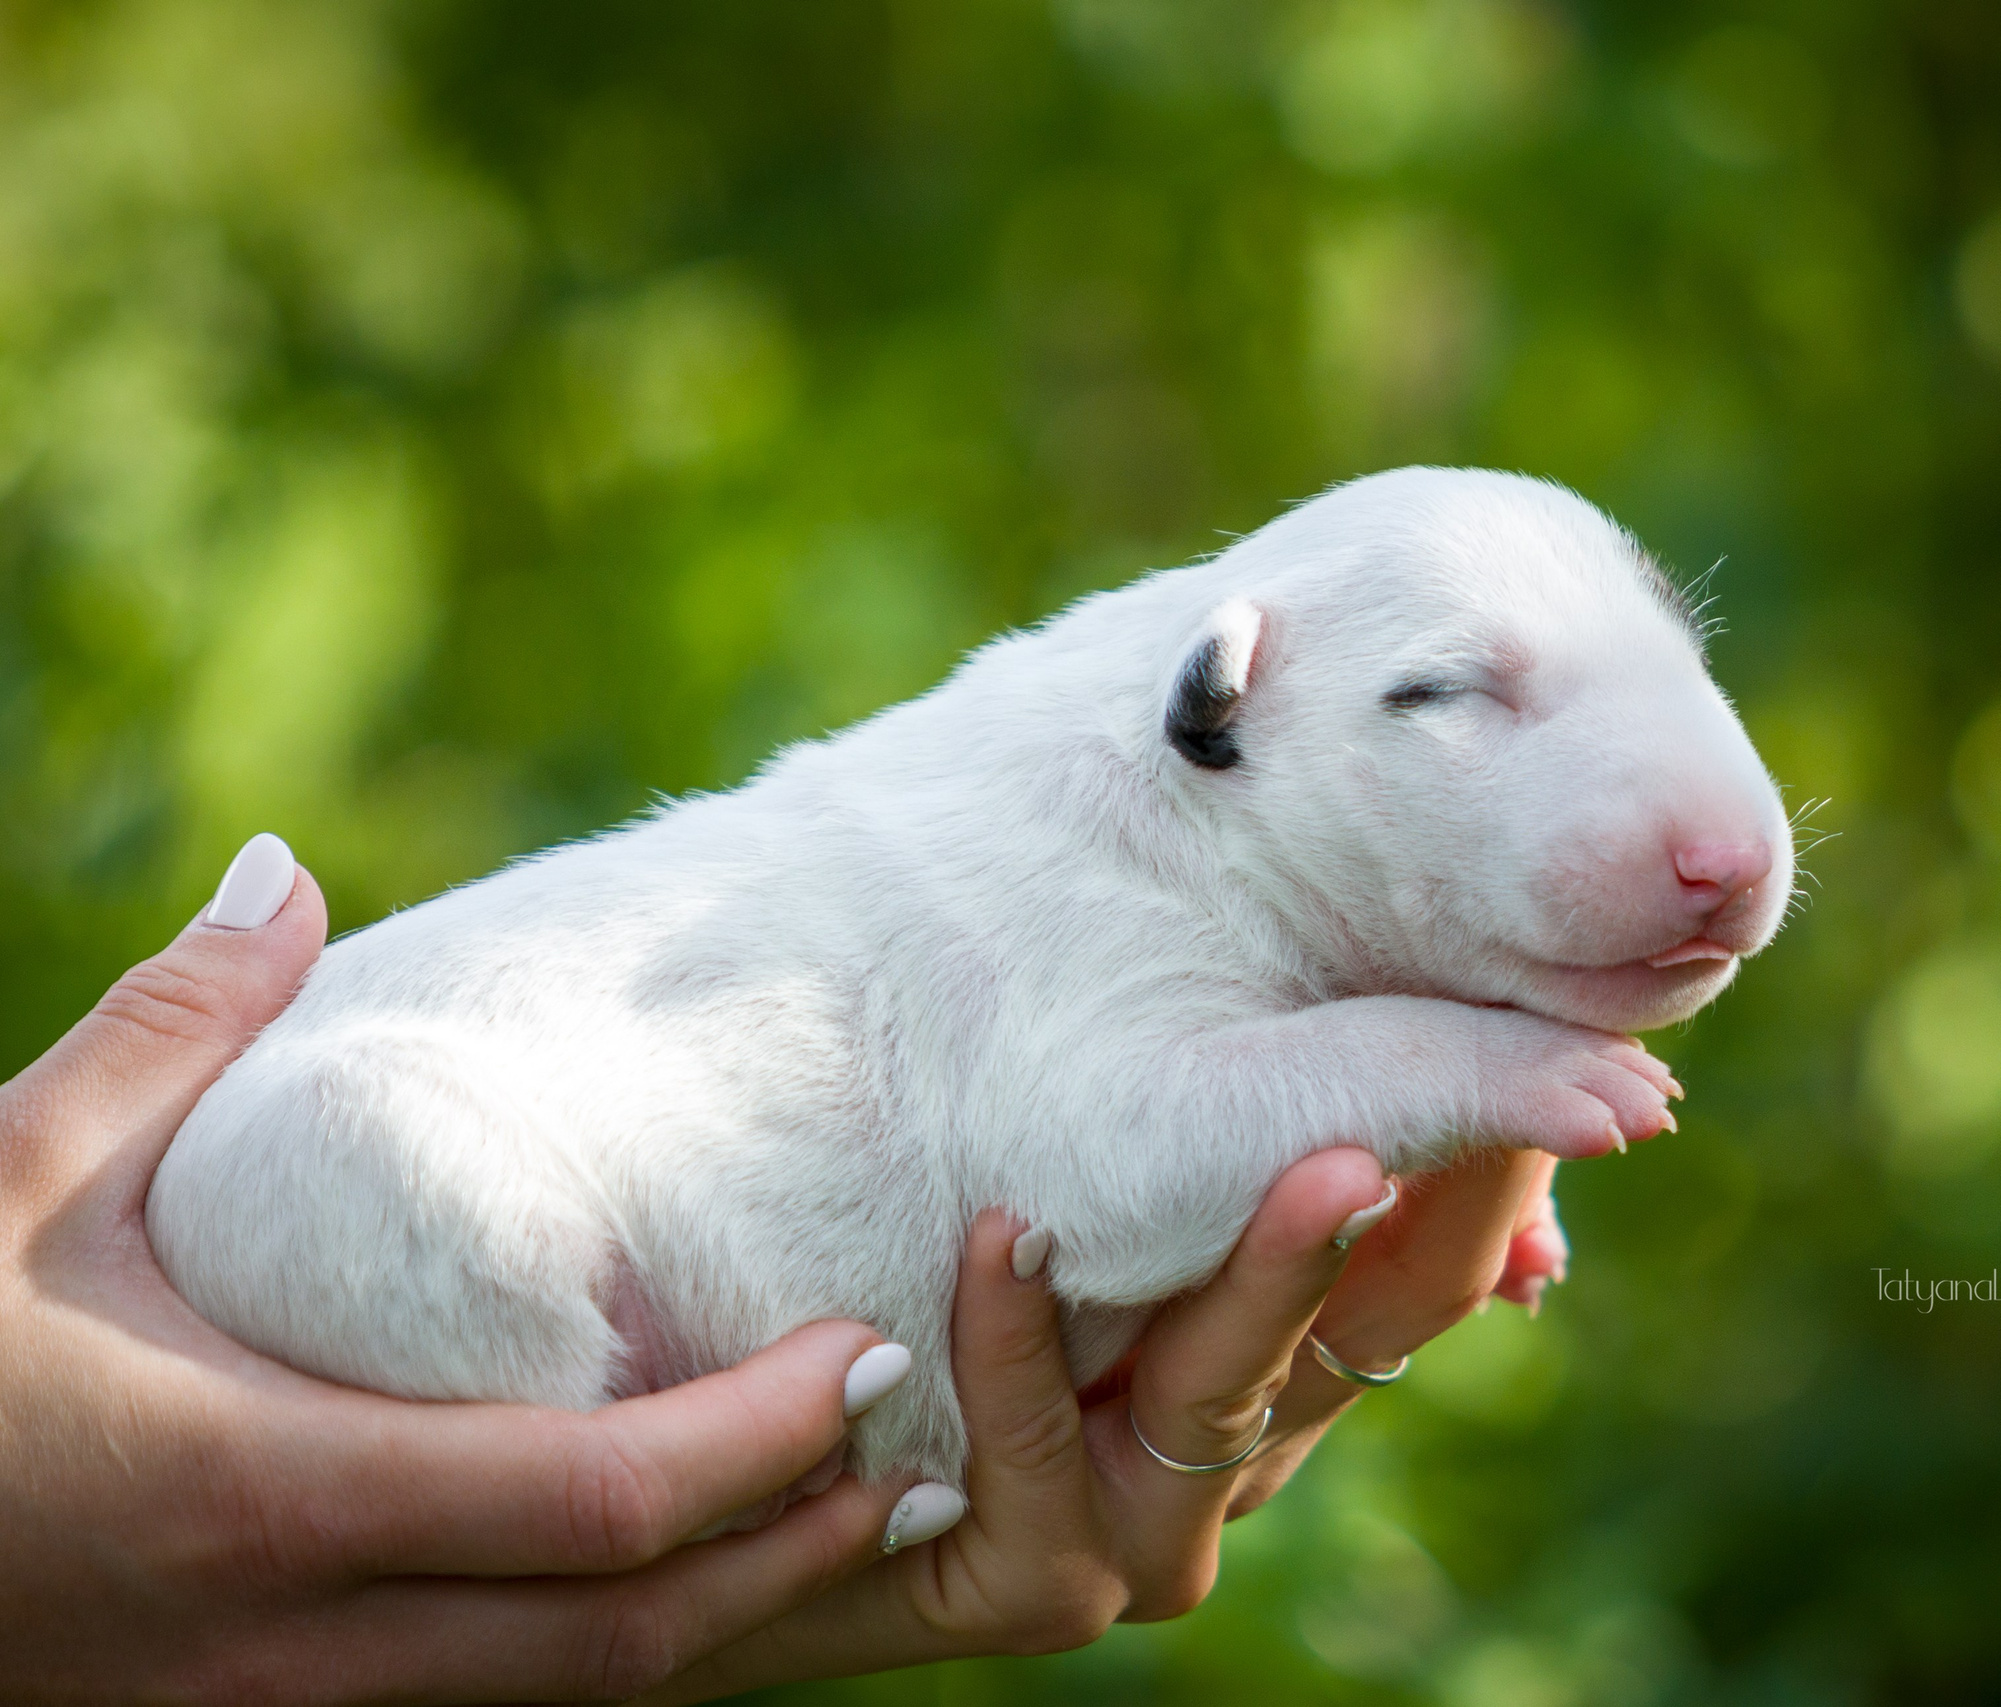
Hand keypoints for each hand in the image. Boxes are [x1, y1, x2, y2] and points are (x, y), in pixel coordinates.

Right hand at [0, 837, 909, 1703]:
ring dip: (730, 1607)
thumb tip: (281, 873)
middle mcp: (304, 1638)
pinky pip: (497, 1689)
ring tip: (853, 1498)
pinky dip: (618, 1627)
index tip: (861, 1350)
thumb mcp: (5, 1187)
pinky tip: (683, 1550)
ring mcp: (293, 1702)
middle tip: (918, 1434)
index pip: (590, 1508)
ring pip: (572, 1689)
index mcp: (270, 1490)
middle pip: (623, 1635)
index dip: (755, 1445)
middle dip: (791, 1542)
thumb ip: (169, 1034)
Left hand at [642, 1145, 1564, 1696]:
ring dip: (1274, 1275)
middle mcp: (1229, 1455)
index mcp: (1278, 1364)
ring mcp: (1132, 1533)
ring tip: (1329, 1159)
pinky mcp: (1018, 1582)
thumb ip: (1255, 1169)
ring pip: (1228, 1402)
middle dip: (1430, 1207)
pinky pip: (1035, 1468)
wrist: (721, 1469)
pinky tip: (1007, 1239)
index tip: (1586, 1083)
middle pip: (1362, 1330)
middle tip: (1499, 1102)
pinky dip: (1019, 1351)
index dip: (1496, 1182)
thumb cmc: (913, 1269)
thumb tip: (1519, 1234)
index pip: (1431, 1271)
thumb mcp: (1105, 1209)